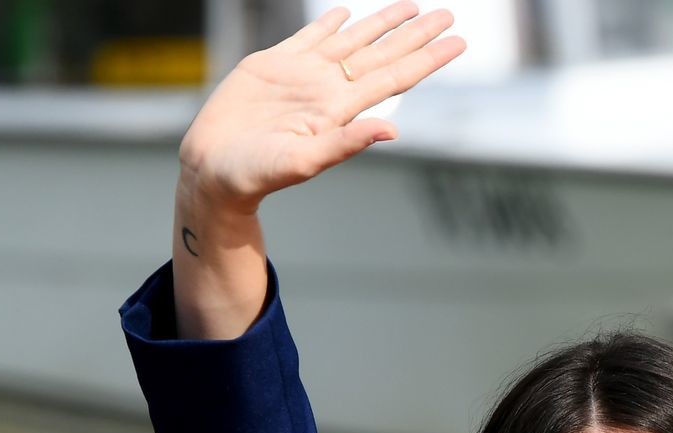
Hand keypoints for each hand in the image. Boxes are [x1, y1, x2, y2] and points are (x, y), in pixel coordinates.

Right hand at [178, 3, 464, 213]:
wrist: (214, 169)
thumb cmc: (256, 174)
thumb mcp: (304, 162)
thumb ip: (347, 143)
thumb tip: (393, 131)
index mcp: (340, 109)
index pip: (396, 77)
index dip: (427, 59)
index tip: (459, 43)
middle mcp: (328, 89)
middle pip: (383, 54)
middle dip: (417, 34)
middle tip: (449, 15)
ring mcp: (303, 75)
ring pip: (353, 40)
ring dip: (382, 23)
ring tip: (412, 7)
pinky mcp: (273, 65)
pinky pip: (310, 38)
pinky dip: (330, 24)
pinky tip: (347, 13)